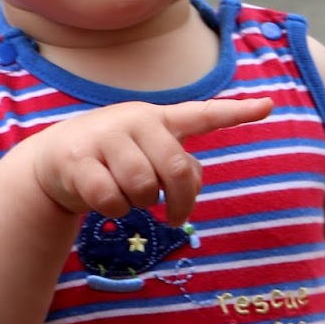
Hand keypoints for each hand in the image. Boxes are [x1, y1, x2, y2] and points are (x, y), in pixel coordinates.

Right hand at [27, 97, 271, 222]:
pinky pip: (110, 199)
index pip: (203, 114)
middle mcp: (135, 120)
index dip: (237, 112)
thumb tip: (191, 185)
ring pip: (141, 187)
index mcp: (160, 118)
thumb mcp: (151, 155)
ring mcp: (105, 136)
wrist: (56, 159)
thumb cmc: (117, 157)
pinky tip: (105, 201)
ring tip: (128, 196)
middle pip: (174, 169)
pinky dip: (115, 210)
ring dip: (139, 204)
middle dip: (179, 201)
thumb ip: (181, 167)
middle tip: (176, 217)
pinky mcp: (78, 158)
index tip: (268, 107)